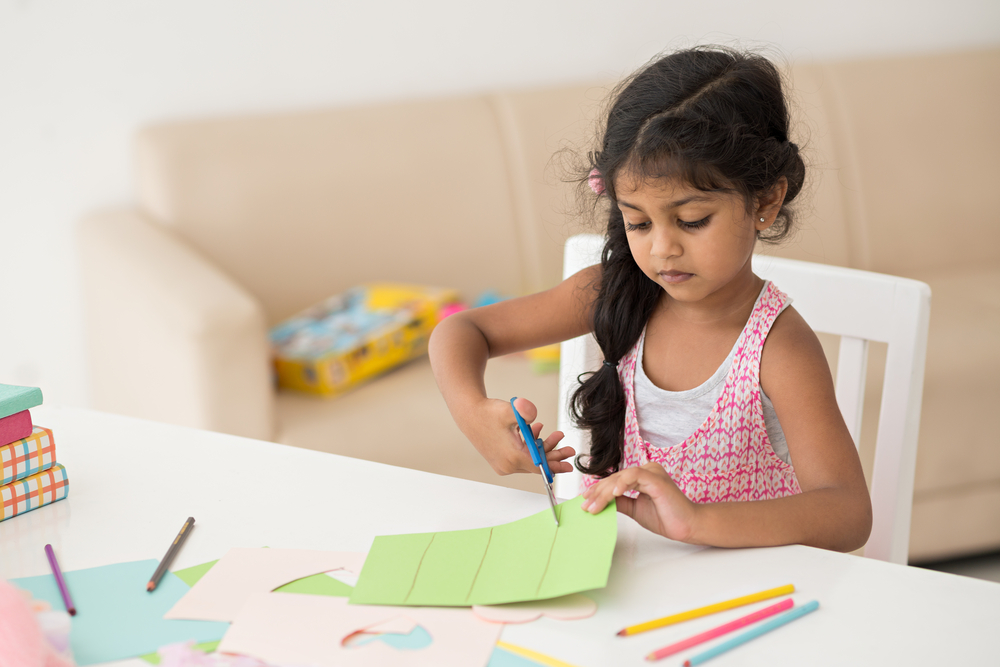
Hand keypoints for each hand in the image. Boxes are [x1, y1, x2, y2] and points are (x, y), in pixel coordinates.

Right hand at [468, 397, 574, 475]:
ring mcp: (503, 464)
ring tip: (555, 435)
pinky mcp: (501, 460)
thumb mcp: (509, 410)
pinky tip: (537, 431)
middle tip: (568, 450)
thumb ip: (524, 410)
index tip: (569, 465)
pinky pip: (521, 457)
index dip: (556, 465)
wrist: (469, 414)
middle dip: (554, 455)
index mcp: (512, 457)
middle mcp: (507, 465)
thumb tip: (533, 413)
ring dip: (543, 448)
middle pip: (536, 464)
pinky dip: (531, 447)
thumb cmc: (488, 412)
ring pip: (529, 459)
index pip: (539, 466)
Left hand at [580, 462, 699, 542]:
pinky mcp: (656, 479)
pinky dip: (622, 484)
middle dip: (598, 493)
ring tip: (594, 505)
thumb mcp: (635, 509)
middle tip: (586, 506)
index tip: (585, 501)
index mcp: (643, 476)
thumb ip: (621, 502)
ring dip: (605, 492)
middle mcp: (647, 470)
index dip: (599, 490)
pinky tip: (613, 494)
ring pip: (621, 477)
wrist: (687, 526)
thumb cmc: (666, 517)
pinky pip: (635, 475)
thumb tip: (602, 501)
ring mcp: (652, 472)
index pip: (615, 480)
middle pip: (615, 478)